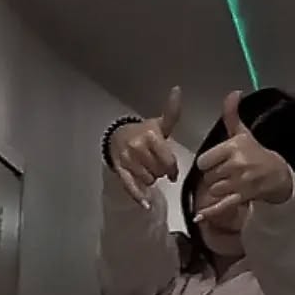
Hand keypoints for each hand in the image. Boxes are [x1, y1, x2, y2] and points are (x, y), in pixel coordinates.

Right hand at [111, 87, 182, 205]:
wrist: (117, 136)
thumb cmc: (143, 132)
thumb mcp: (159, 124)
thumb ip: (171, 112)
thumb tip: (178, 89)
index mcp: (150, 136)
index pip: (169, 161)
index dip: (172, 168)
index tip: (172, 171)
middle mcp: (138, 147)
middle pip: (160, 172)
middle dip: (160, 171)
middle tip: (156, 166)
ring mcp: (128, 160)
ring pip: (149, 180)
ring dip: (150, 179)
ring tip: (147, 169)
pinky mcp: (120, 171)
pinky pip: (131, 187)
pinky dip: (139, 197)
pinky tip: (146, 205)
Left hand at [194, 91, 292, 222]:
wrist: (277, 175)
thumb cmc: (256, 153)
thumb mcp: (243, 134)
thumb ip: (232, 115)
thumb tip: (233, 93)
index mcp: (233, 147)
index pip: (204, 161)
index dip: (209, 163)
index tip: (218, 162)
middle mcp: (236, 165)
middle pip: (208, 176)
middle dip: (214, 176)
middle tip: (228, 173)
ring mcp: (239, 183)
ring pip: (214, 191)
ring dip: (218, 190)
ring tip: (231, 184)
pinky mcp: (242, 197)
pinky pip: (221, 206)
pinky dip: (210, 212)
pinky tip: (199, 216)